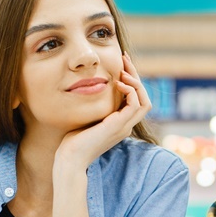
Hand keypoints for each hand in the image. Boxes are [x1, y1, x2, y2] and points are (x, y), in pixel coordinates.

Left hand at [54, 54, 151, 169]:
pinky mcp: (119, 126)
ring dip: (136, 82)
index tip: (121, 64)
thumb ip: (95, 105)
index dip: (131, 80)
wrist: (70, 157)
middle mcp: (126, 125)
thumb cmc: (73, 140)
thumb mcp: (87, 116)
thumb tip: (90, 86)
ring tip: (123, 70)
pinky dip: (130, 91)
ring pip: (145, 101)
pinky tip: (117, 83)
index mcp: (120, 123)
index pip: (136, 99)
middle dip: (135, 76)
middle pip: (143, 98)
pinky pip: (135, 104)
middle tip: (124, 59)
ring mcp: (124, 127)